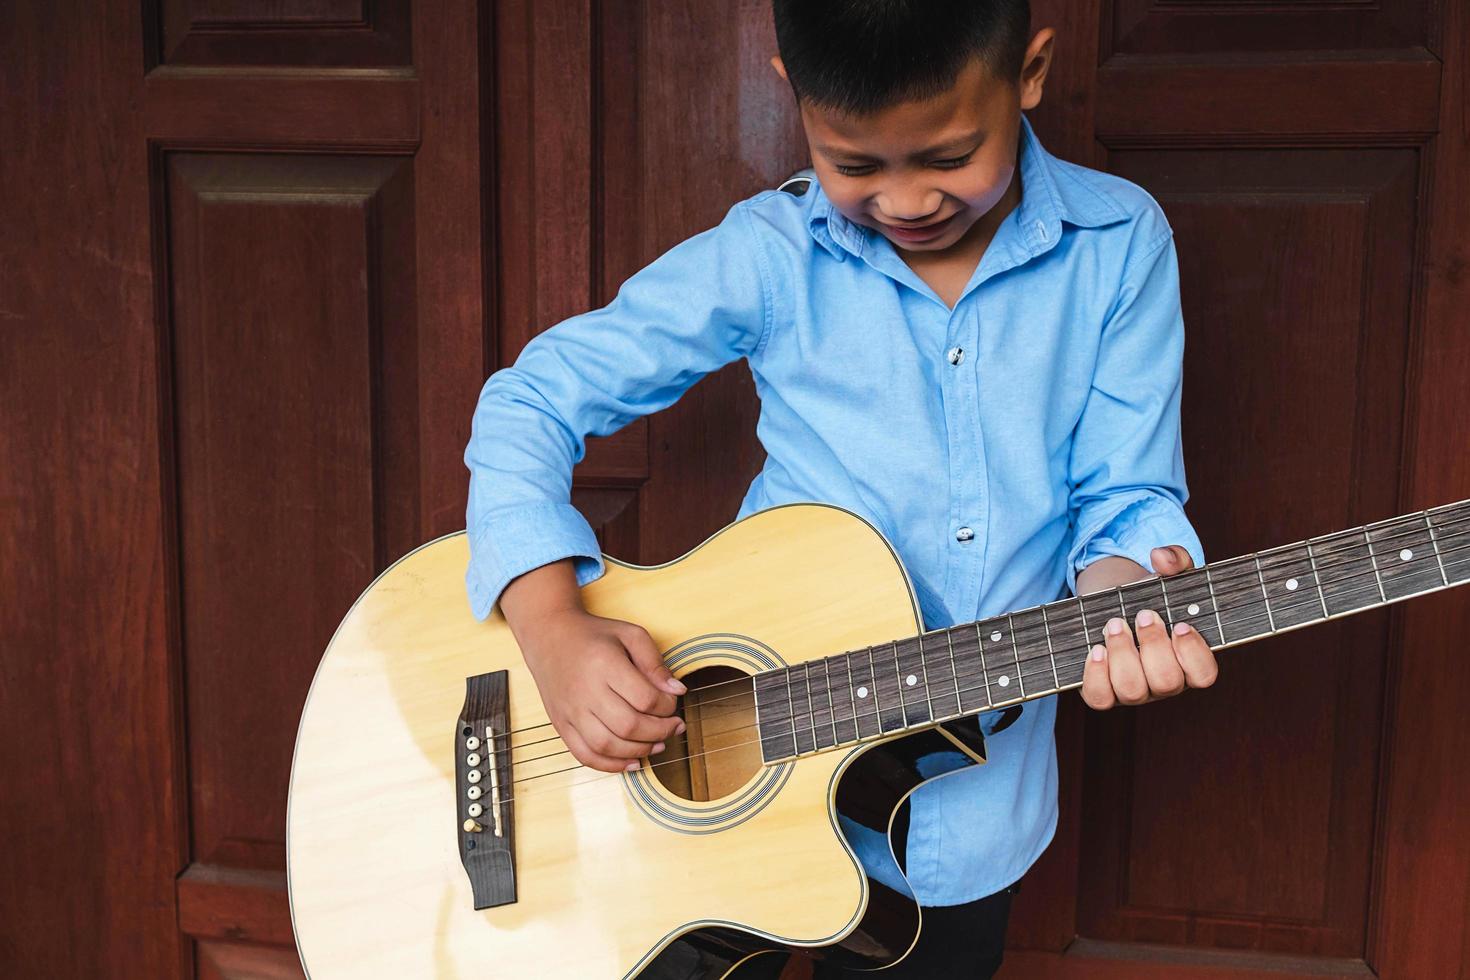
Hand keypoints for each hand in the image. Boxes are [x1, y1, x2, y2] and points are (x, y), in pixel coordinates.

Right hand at [515, 608, 686, 772]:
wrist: (549, 637)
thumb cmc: (593, 636)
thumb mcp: (630, 635)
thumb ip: (654, 662)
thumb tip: (677, 691)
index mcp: (604, 664)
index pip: (645, 698)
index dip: (667, 706)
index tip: (673, 702)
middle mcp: (585, 691)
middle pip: (629, 726)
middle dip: (660, 732)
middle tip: (674, 726)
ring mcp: (570, 711)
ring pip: (608, 745)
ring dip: (639, 751)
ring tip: (658, 744)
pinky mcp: (561, 725)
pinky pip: (585, 755)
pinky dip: (611, 765)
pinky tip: (632, 761)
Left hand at [1079, 545, 1218, 709]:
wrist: (1110, 606)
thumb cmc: (1147, 595)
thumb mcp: (1167, 575)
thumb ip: (1175, 560)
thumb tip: (1162, 557)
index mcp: (1188, 661)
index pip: (1204, 675)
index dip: (1194, 654)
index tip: (1181, 625)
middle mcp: (1164, 682)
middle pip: (1167, 682)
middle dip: (1154, 646)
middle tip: (1143, 614)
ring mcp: (1134, 690)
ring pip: (1133, 690)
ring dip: (1123, 655)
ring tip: (1114, 624)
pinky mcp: (1103, 692)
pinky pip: (1100, 698)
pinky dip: (1096, 675)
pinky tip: (1096, 649)